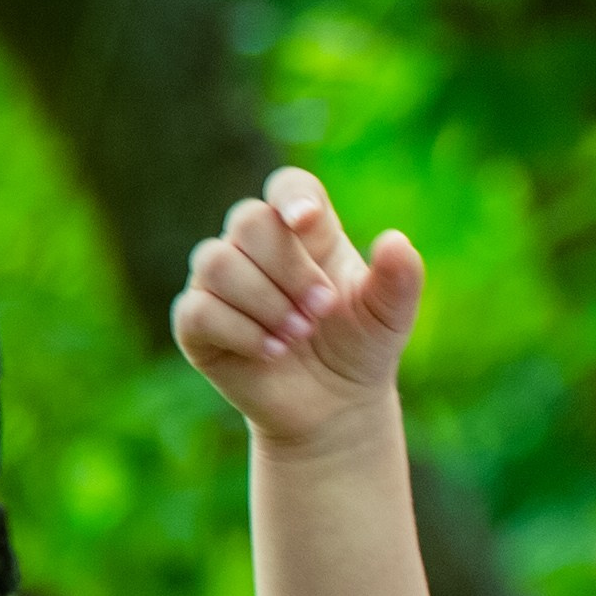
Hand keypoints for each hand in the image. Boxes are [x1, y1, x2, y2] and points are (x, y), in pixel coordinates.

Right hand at [171, 165, 424, 446]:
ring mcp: (220, 284)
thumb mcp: (389, 317)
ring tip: (298, 335)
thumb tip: (395, 242)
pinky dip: (239, 331)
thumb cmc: (360, 349)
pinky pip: (197, 309)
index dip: (291, 196)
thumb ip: (399, 280)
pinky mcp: (197, 324)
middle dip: (288, 268)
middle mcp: (256, 249)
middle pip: (248, 220)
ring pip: (216, 261)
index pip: (288, 187)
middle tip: (321, 310)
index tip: (305, 221)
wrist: (335, 408)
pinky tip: (272, 352)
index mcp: (306, 233)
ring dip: (263, 301)